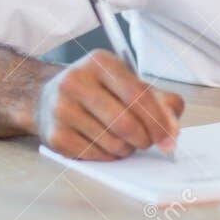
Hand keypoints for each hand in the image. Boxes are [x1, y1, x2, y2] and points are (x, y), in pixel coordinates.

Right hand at [36, 50, 183, 160]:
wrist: (46, 98)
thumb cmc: (96, 91)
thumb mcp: (126, 82)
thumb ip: (157, 99)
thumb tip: (172, 127)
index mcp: (99, 62)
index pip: (136, 94)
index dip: (158, 120)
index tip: (169, 138)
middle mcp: (76, 81)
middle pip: (125, 122)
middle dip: (145, 139)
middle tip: (148, 142)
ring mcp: (61, 109)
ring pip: (111, 143)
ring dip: (127, 149)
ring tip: (125, 141)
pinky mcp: (55, 135)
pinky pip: (95, 156)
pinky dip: (109, 157)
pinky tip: (107, 145)